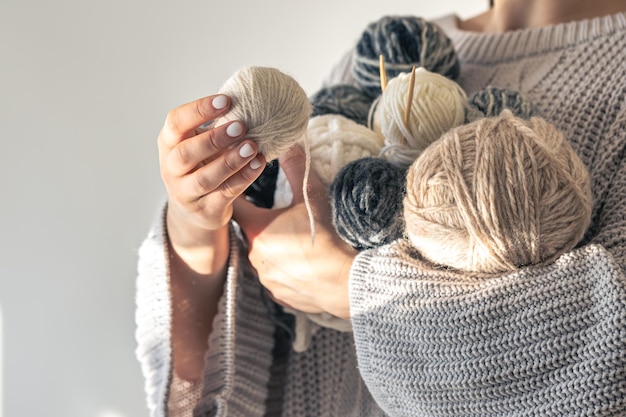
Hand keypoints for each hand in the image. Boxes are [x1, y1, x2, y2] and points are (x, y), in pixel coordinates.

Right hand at [158, 94, 265, 273]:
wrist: (195, 210)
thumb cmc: (201, 164)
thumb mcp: (199, 143)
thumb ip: (215, 125)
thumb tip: (248, 98)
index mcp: (168, 143)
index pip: (175, 122)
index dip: (199, 110)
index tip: (226, 100)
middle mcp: (171, 169)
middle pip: (186, 153)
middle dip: (214, 138)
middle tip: (240, 126)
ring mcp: (185, 193)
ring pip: (205, 178)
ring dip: (230, 161)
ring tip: (252, 146)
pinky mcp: (205, 210)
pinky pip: (225, 194)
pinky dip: (243, 179)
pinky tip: (258, 164)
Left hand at [233, 145, 356, 318]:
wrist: (344, 280)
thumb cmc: (326, 236)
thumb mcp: (312, 197)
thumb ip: (296, 167)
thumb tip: (289, 141)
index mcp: (257, 229)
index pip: (237, 205)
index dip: (241, 193)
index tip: (246, 186)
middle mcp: (254, 254)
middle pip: (251, 232)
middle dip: (263, 222)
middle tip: (280, 215)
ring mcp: (265, 277)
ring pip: (262, 256)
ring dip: (274, 247)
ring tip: (295, 241)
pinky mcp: (277, 294)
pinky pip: (275, 277)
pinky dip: (284, 269)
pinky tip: (300, 264)